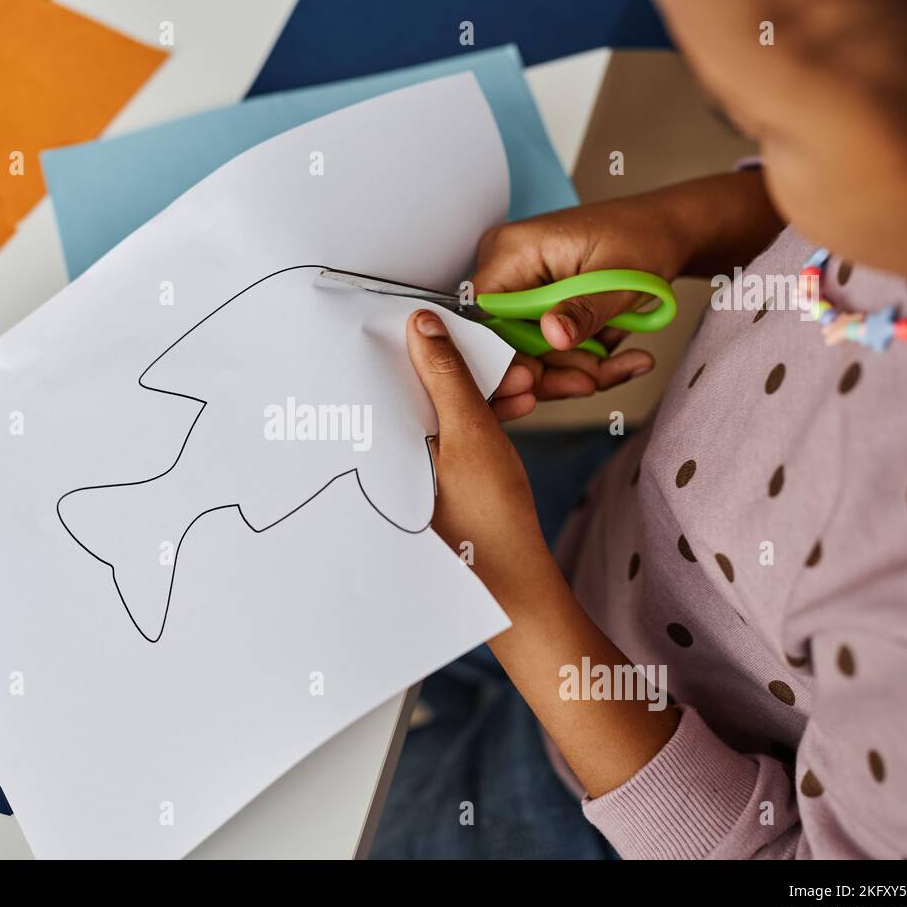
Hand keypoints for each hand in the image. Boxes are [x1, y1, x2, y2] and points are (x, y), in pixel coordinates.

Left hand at [408, 307, 680, 795]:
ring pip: (443, 408)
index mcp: (379, 441)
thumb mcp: (470, 433)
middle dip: (471, 370)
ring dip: (484, 392)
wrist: (511, 585)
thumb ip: (447, 376)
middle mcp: (384, 453)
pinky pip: (455, 431)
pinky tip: (517, 406)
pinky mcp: (435, 478)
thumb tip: (421, 321)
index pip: (393, 371)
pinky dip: (483, 417)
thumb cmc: (488, 517)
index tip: (468, 326)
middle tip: (517, 369)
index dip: (434, 345)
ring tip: (527, 389)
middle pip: (421, 388)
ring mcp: (410, 467)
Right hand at [480, 171, 783, 420]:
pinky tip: (617, 358)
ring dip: (574, 368)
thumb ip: (584, 310)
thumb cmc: (644, 237)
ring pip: (529, 351)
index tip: (537, 382)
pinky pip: (546, 345)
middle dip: (553, 370)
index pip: (483, 319)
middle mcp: (506, 268)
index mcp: (513, 250)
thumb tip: (553, 335)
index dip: (505, 358)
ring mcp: (519, 288)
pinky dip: (580, 359)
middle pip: (506, 342)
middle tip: (595, 379)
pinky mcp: (536, 305)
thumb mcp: (617, 278)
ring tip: (622, 364)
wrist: (666, 231)